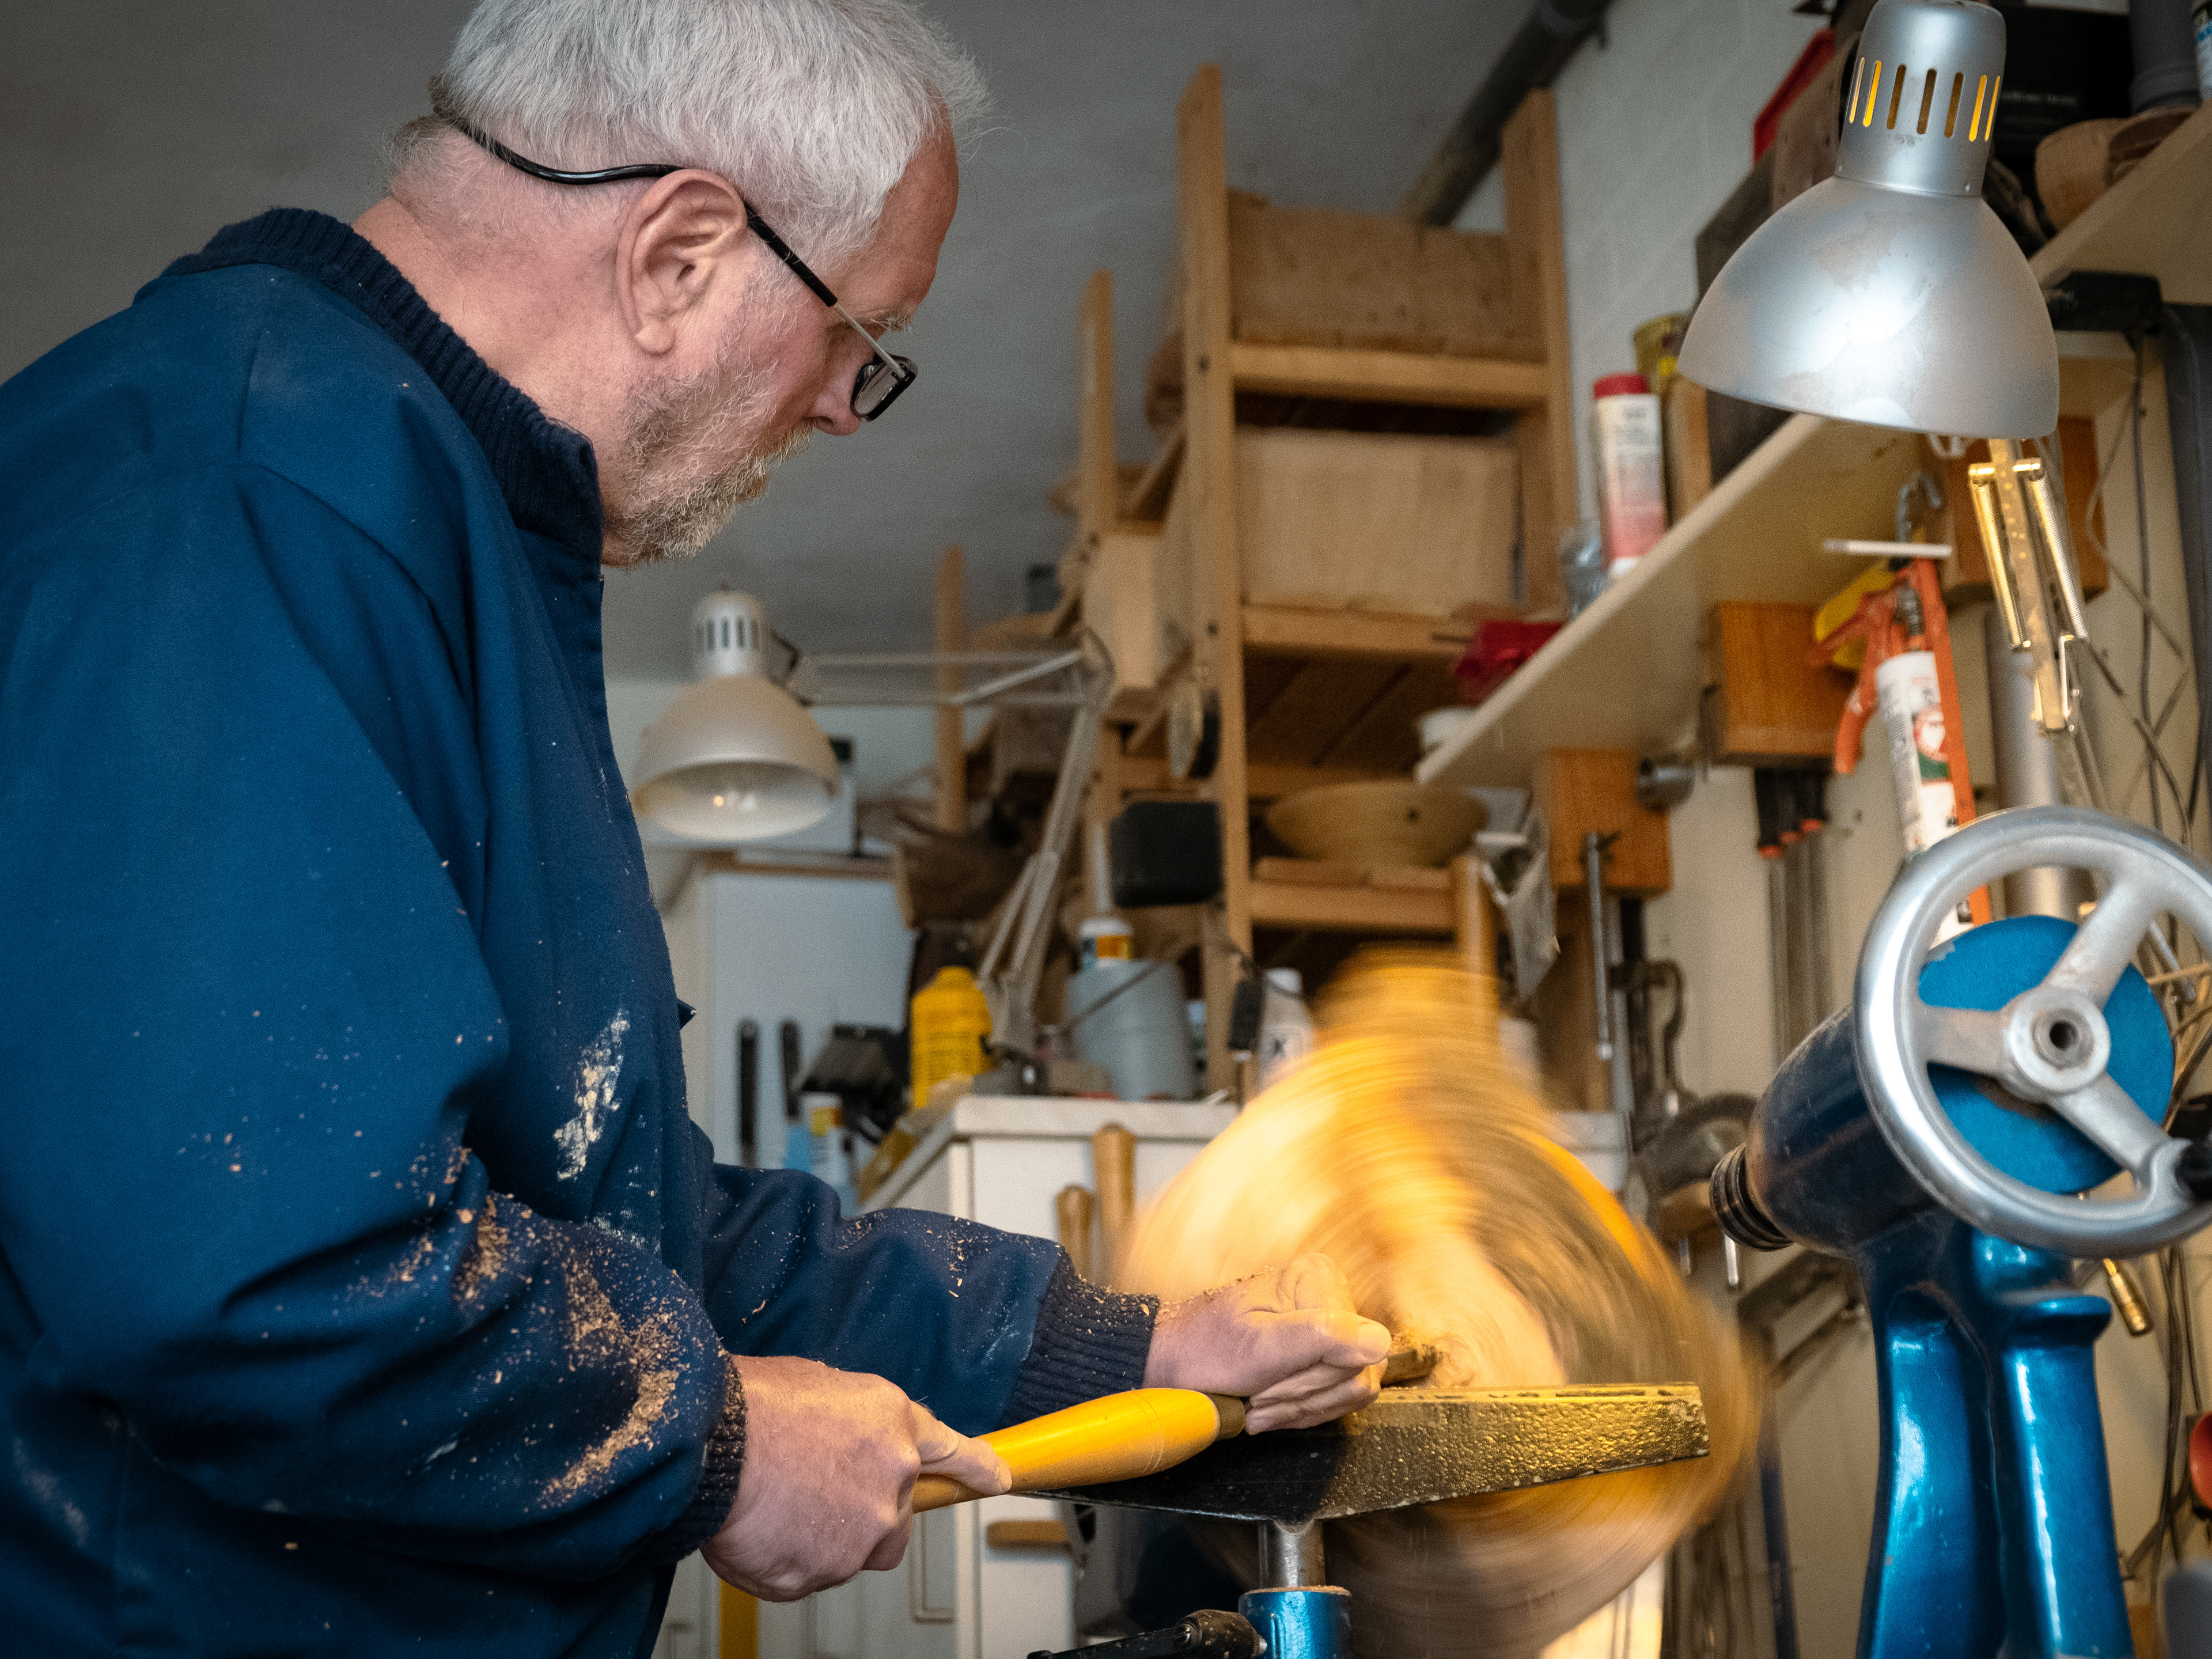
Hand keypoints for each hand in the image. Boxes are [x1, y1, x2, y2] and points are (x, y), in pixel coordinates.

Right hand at [700, 1355, 1010, 1600]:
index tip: (997, 1477)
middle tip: (815, 1493)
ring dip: (822, 1537)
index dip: (977, 1468)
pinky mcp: (822, 1572)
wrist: (709, 1442)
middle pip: (895, 1519)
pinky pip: (809, 1576)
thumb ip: (855, 1424)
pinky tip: (762, 1529)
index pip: (954, 1452)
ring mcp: (860, 1533)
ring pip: (851, 1551)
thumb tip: (850, 1442)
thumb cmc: (752, 1405)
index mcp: (893, 1424)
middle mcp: (891, 1480)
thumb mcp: (820, 1386)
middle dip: (864, 1513)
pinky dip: (788, 1561)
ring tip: (777, 1504)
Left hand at [1142, 1253, 1390, 1431]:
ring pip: (1351, 1390)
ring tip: (1259, 1400)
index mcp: (1319, 1279)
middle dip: (1301, 1395)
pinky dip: (1301, 1411)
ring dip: (1300, 1407)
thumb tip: (1378, 1341)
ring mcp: (1331, 1328)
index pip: (1356, 1351)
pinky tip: (1270, 1405)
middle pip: (1356, 1372)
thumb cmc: (1203, 1350)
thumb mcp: (1259, 1347)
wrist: (1175, 1367)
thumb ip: (1322, 1338)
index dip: (1312, 1378)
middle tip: (1257, 1394)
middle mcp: (1331, 1297)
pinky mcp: (1325, 1356)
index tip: (1266, 1381)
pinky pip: (1339, 1398)